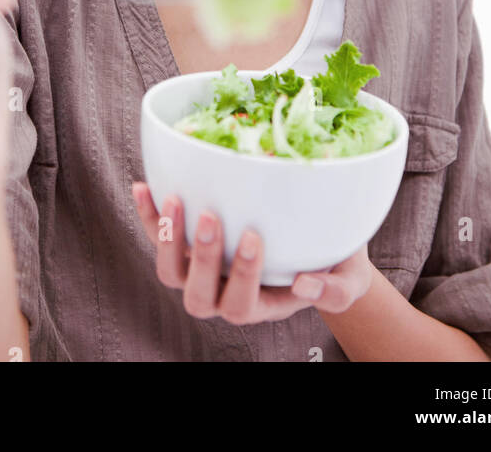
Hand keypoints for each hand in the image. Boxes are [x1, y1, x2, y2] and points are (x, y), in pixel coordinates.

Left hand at [131, 182, 372, 323]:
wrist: (318, 249)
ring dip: (167, 238)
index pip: (241, 305)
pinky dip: (147, 214)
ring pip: (170, 273)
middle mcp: (224, 293)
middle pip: (198, 296)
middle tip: (211, 215)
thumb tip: (305, 285)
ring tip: (173, 200)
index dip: (241, 275)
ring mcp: (202, 271)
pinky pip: (158, 236)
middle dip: (202, 257)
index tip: (254, 236)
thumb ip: (335, 290)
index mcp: (261, 305)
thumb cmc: (335, 264)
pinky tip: (143, 186)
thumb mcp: (347, 278)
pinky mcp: (187, 245)